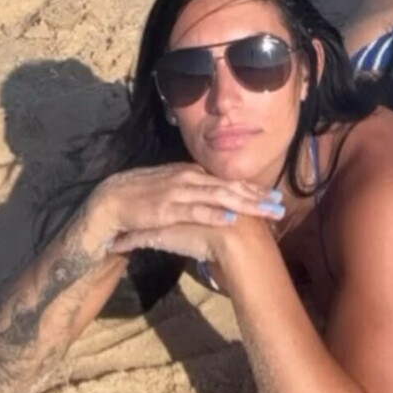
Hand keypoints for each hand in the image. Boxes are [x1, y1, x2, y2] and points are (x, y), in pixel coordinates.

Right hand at [84, 164, 282, 262]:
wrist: (113, 199)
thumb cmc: (143, 198)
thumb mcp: (174, 191)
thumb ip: (194, 194)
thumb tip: (215, 200)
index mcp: (192, 173)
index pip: (228, 181)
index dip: (252, 189)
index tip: (273, 197)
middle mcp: (190, 178)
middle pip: (230, 186)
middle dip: (257, 197)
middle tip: (280, 206)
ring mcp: (180, 191)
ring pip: (220, 196)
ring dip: (246, 204)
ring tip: (266, 211)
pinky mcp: (168, 208)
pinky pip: (195, 210)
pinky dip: (215, 214)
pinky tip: (232, 218)